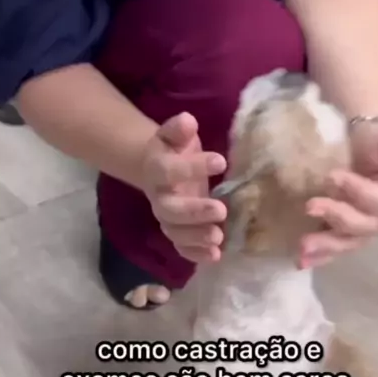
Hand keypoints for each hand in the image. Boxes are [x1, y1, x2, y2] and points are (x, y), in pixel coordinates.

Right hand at [141, 112, 226, 263]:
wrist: (160, 169)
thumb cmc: (175, 150)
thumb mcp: (176, 135)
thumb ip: (179, 129)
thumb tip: (188, 120)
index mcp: (156, 170)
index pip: (168, 170)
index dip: (192, 167)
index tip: (220, 161)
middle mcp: (159, 198)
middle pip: (170, 210)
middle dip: (195, 212)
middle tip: (221, 210)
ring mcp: (167, 218)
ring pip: (175, 232)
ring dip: (197, 236)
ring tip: (219, 236)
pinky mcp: (178, 233)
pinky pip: (182, 247)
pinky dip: (196, 254)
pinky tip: (216, 256)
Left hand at [299, 122, 377, 268]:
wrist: (361, 146)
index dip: (358, 192)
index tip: (332, 175)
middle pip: (362, 226)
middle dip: (337, 218)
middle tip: (310, 206)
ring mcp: (362, 230)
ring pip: (346, 243)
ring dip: (325, 246)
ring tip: (303, 247)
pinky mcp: (342, 234)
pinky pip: (332, 249)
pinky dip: (317, 257)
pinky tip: (301, 262)